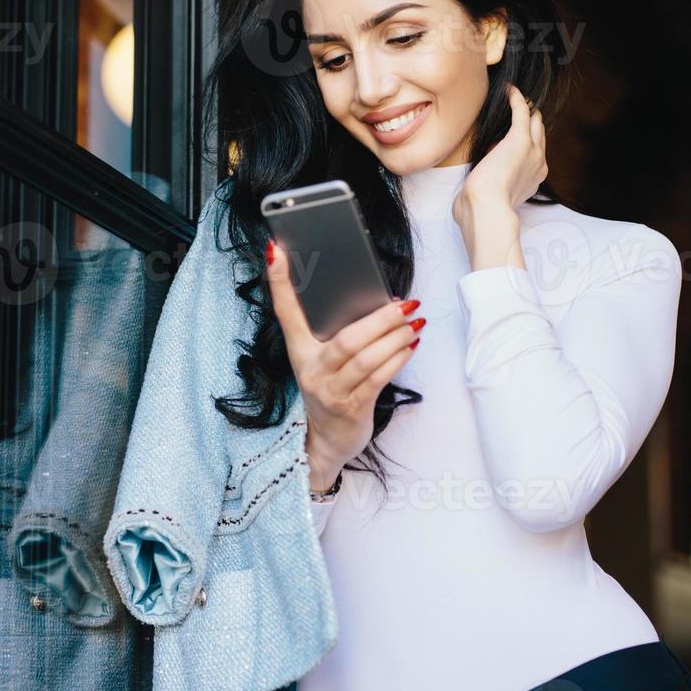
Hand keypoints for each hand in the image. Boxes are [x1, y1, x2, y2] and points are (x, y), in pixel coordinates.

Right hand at [263, 238, 422, 491]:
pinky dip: (398, 359)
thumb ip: (334, 331)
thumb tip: (370, 298)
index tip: (275, 248)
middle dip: (380, 319)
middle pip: (346, 339)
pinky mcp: (352, 408)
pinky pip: (378, 379)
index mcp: (299, 351)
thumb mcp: (321, 360)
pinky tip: (412, 345)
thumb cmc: (330, 389)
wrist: (325, 441)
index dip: (279, 280)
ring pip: (366, 359)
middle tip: (405, 302)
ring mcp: (331, 392)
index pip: (284, 311)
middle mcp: (311, 371)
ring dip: (396, 338)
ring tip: (416, 321)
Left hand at [453, 83, 547, 226]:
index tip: (510, 134)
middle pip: (539, 134)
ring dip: (526, 108)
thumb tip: (471, 187)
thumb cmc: (481, 210)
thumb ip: (485, 189)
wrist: (486, 208)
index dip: (523, 142)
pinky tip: (509, 89)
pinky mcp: (520, 139)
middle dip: (530, 121)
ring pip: (535, 121)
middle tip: (518, 107)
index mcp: (532, 180)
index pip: (533, 154)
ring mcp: (532, 151)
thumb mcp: (488, 199)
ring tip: (514, 96)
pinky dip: (516, 99)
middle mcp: (538, 164)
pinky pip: (522, 111)